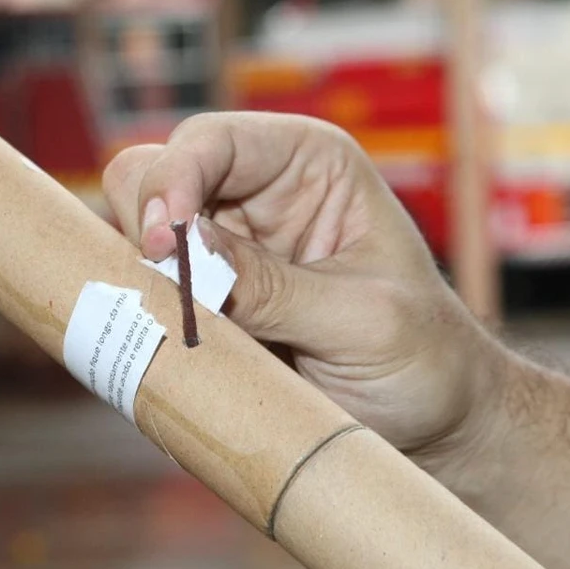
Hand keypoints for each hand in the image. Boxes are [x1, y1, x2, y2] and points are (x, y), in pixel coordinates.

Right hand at [102, 112, 507, 473]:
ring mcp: (222, 252)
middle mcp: (255, 195)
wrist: (435, 427)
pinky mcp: (204, 306)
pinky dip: (143, 321)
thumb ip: (274, 287)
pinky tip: (174, 350)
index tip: (163, 242)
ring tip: (182, 329)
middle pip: (153, 177)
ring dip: (140, 281)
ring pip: (134, 239)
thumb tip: (185, 251)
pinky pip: (144, 299)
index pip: (214, 140)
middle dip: (147, 227)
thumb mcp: (361, 319)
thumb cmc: (424, 356)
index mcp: (308, 164)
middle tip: (165, 289)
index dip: (174, 177)